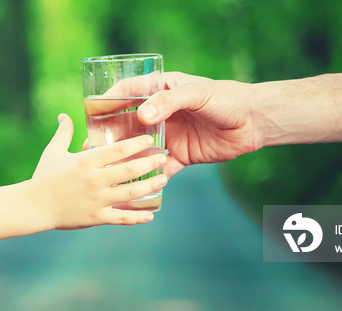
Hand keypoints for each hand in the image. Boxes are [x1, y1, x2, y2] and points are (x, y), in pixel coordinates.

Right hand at [31, 114, 167, 229]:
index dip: (136, 143)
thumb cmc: (43, 177)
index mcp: (86, 162)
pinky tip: (150, 215)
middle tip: (163, 157)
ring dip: (150, 186)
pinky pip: (121, 218)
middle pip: (130, 170)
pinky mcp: (96, 217)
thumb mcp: (53, 151)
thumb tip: (63, 114)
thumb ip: (63, 132)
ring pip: (130, 194)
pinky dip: (137, 218)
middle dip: (150, 163)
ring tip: (164, 179)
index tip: (150, 138)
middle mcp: (95, 180)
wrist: (32, 206)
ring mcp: (97, 200)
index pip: (117, 149)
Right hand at [83, 72, 262, 176]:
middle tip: (90, 149)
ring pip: (139, 150)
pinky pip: (159, 170)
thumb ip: (168, 102)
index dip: (106, 102)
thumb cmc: (225, 99)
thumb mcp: (196, 94)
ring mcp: (168, 136)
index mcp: (160, 91)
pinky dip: (149, 179)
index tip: (88, 112)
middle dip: (109, 137)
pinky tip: (135, 188)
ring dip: (124, 160)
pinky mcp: (179, 157)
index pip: (126, 93)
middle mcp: (160, 114)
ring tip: (105, 171)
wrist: (253, 122)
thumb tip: (141, 117)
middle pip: (127, 125)